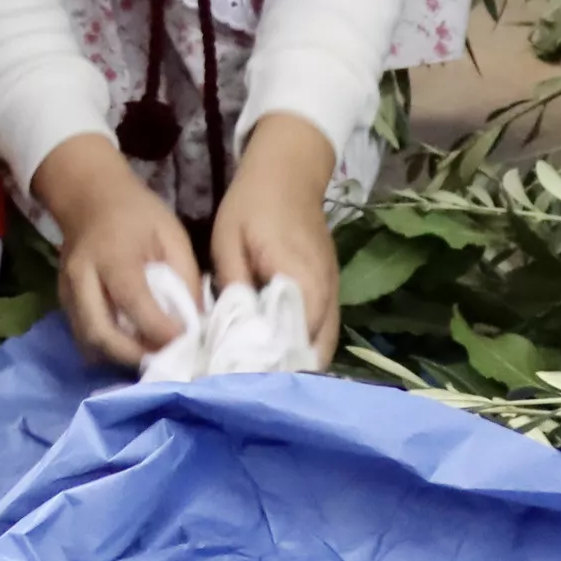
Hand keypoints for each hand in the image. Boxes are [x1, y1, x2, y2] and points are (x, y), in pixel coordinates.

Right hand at [30, 135, 202, 372]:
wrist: (89, 198)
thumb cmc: (136, 214)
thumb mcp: (171, 234)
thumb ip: (185, 277)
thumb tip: (196, 322)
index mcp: (113, 255)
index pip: (133, 302)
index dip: (160, 329)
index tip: (186, 341)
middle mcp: (82, 276)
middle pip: (100, 332)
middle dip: (134, 356)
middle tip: (165, 360)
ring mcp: (67, 291)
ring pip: (88, 341)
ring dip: (120, 357)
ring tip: (150, 356)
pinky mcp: (63, 301)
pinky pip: (83, 336)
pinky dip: (108, 348)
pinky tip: (131, 345)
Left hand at [212, 113, 344, 363]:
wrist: (288, 171)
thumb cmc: (252, 204)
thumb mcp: (227, 243)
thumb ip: (232, 289)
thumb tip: (228, 334)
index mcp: (301, 279)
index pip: (295, 339)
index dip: (270, 365)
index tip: (241, 382)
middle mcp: (326, 293)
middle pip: (315, 351)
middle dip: (284, 373)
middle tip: (248, 389)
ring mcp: (333, 293)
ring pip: (321, 345)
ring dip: (294, 363)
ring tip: (259, 379)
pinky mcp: (329, 291)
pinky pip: (321, 330)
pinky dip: (301, 347)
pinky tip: (274, 357)